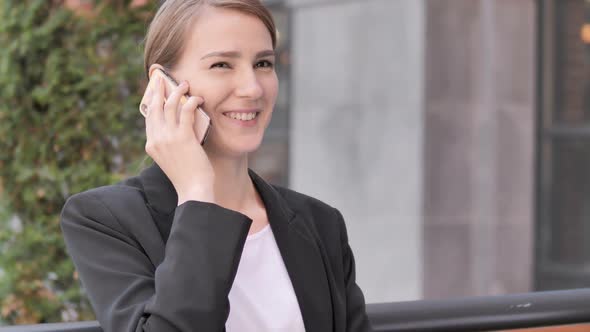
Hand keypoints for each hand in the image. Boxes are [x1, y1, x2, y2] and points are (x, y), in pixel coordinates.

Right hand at [144, 76, 215, 204]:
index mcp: (151, 145)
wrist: (193, 189)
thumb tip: (178, 128)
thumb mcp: (171, 158)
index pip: (150, 117)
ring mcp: (169, 138)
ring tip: (185, 84)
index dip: (153, 101)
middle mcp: (156, 139)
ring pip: (170, 106)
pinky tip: (197, 98)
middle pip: (155, 107)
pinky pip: (186, 112)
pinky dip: (191, 101)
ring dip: (177, 91)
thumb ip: (170, 144)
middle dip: (159, 90)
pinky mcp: (184, 137)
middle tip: (163, 78)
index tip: (156, 90)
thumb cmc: (186, 176)